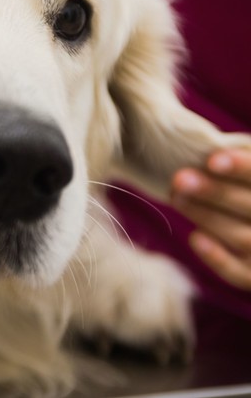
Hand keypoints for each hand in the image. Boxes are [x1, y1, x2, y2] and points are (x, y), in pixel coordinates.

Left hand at [171, 148, 250, 289]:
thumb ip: (242, 159)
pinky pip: (240, 273)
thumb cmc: (245, 192)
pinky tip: (195, 238)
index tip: (212, 159)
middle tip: (179, 179)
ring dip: (207, 217)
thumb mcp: (246, 177)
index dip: (242, 168)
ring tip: (176, 197)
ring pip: (242, 236)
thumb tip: (210, 146)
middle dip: (215, 193)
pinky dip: (218, 258)